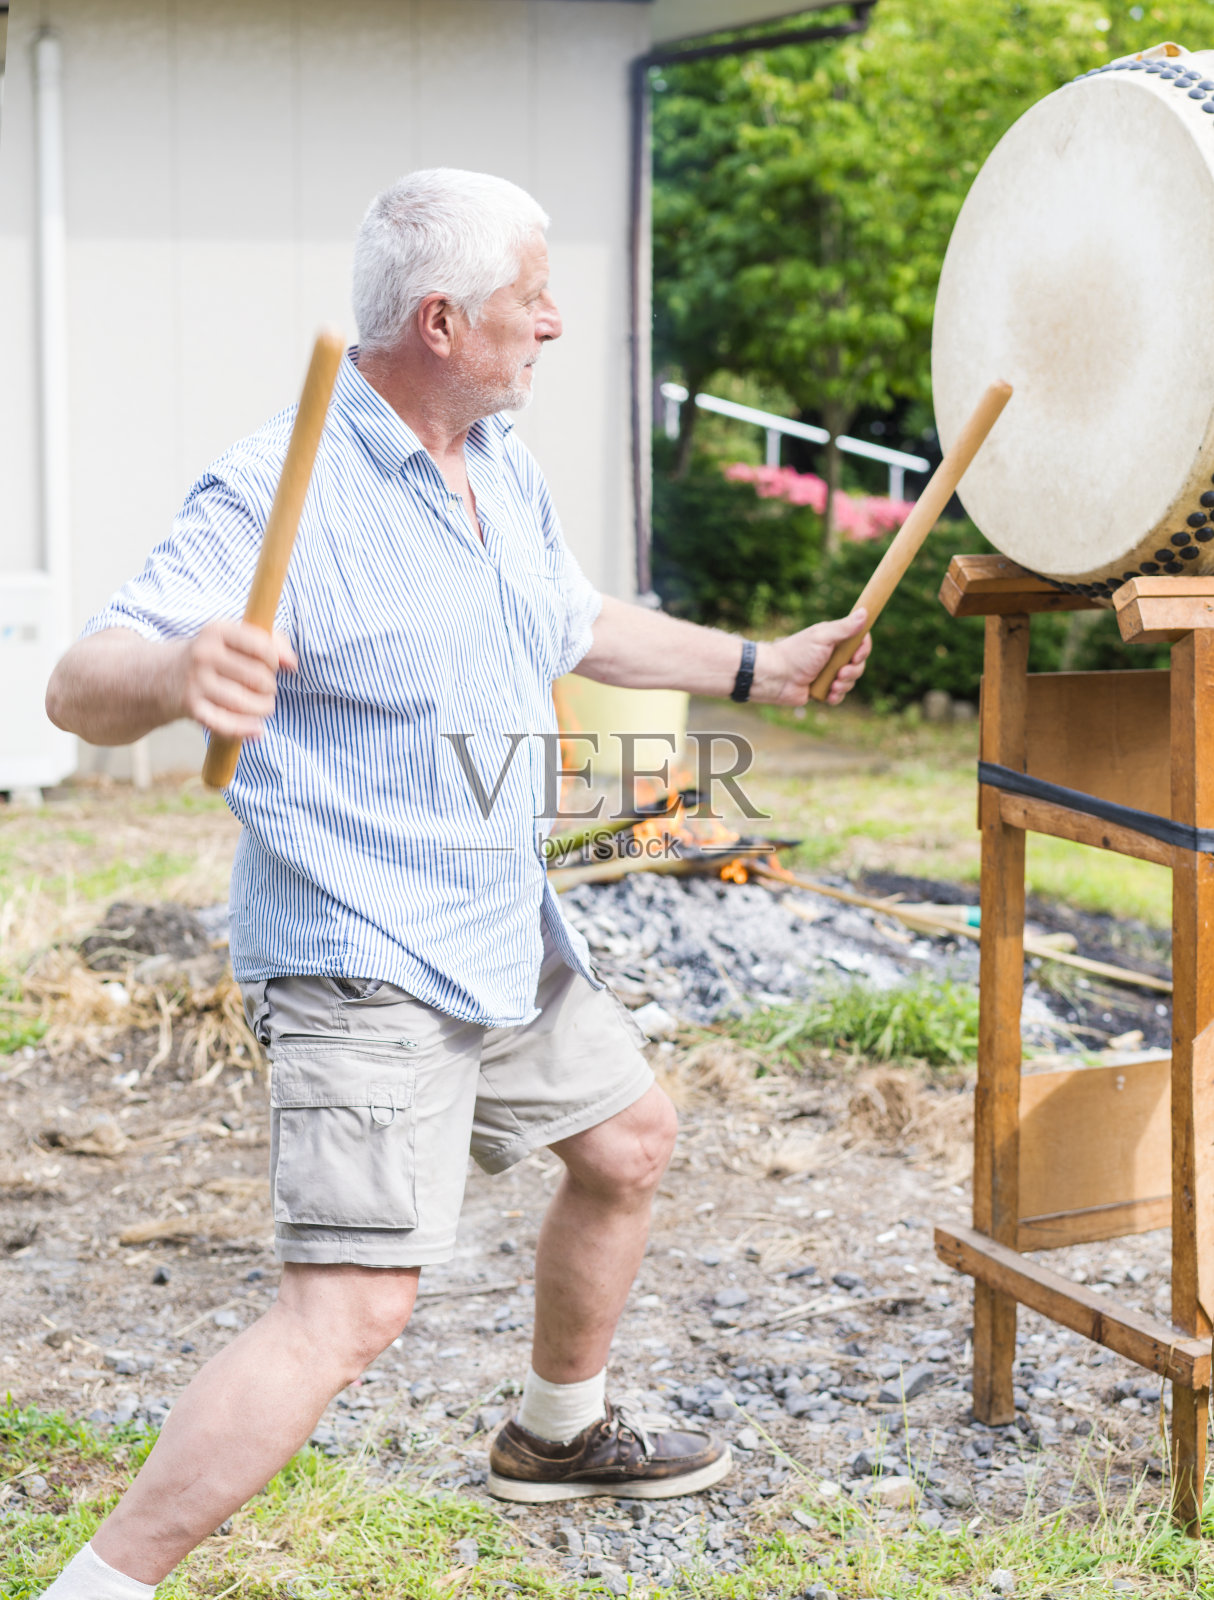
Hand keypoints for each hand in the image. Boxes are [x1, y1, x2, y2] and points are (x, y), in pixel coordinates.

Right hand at [171, 620, 296, 739]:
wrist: (162, 675)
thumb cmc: (214, 656)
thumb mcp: (236, 638)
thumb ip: (272, 642)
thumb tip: (292, 664)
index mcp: (217, 630)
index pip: (263, 648)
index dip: (274, 661)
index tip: (268, 665)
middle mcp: (204, 654)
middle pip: (259, 678)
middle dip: (270, 687)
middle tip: (263, 688)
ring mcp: (196, 681)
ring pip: (248, 703)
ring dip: (263, 708)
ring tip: (262, 705)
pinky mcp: (192, 707)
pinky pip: (227, 724)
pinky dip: (246, 729)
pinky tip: (256, 729)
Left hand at [755, 609, 870, 706]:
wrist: (775, 677)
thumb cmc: (796, 653)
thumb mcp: (823, 637)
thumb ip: (845, 628)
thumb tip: (865, 612)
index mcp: (835, 639)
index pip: (860, 642)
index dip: (863, 650)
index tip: (857, 655)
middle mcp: (833, 655)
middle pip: (858, 664)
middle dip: (853, 671)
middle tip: (840, 673)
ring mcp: (828, 673)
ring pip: (850, 681)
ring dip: (844, 685)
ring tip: (832, 685)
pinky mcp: (822, 689)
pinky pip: (839, 696)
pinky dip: (836, 697)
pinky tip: (828, 695)